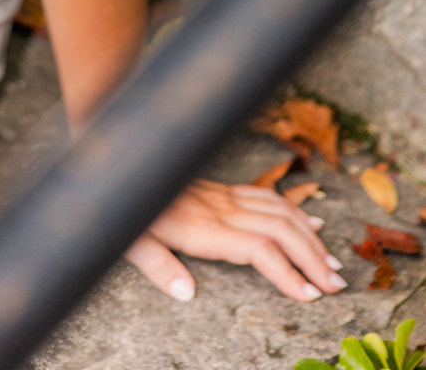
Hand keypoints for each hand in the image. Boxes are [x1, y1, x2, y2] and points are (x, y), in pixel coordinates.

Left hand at [126, 179, 346, 301]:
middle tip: (338, 285)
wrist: (120, 162)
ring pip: (279, 210)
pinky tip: (312, 222)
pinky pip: (266, 197)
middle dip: (312, 256)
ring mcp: (223, 195)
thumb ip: (158, 265)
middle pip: (279, 229)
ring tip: (333, 262)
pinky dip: (295, 210)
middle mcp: (219, 208)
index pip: (258, 248)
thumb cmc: (123, 207)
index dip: (287, 271)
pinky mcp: (221, 189)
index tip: (311, 295)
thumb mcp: (130, 241)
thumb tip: (186, 293)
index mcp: (201, 226)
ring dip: (310, 235)